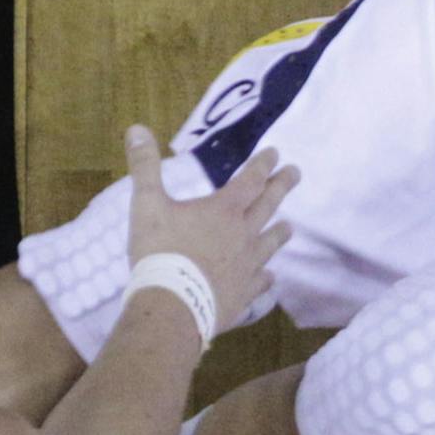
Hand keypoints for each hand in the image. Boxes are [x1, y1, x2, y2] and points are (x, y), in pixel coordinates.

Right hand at [122, 126, 298, 333]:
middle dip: (281, 186)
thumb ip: (145, 167)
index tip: (276, 154)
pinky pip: (261, 283)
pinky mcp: (244, 294)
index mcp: (223, 210)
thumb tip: (137, 128)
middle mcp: (244, 234)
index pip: (250, 180)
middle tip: (297, 172)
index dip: (262, 165)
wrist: (172, 305)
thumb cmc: (160, 252)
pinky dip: (265, 278)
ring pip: (270, 244)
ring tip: (290, 227)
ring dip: (280, 232)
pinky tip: (269, 278)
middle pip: (268, 205)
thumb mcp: (146, 204)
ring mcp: (248, 266)